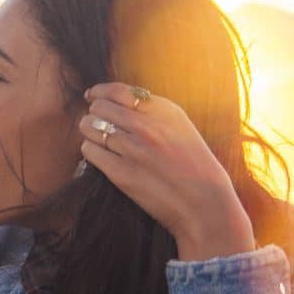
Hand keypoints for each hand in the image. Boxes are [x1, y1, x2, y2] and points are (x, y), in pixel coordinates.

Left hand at [78, 84, 256, 260]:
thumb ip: (154, 114)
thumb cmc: (196, 167)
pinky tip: (98, 155)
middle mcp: (146, 125)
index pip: (119, 91)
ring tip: (94, 136)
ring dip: (88, 130)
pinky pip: (89, 151)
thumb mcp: (182, 128)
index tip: (92, 96)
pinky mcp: (121, 172)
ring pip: (90, 127)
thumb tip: (120, 103)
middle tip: (93, 120)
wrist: (205, 203)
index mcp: (164, 110)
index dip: (100, 92)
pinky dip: (89, 151)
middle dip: (93, 112)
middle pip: (100, 107)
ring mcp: (132, 149)